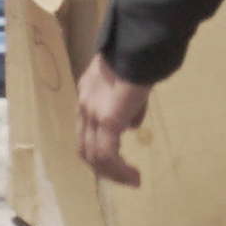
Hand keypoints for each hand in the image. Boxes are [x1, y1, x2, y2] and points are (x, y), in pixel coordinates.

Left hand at [71, 57, 155, 187]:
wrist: (140, 45)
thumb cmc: (140, 59)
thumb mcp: (131, 84)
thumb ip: (128, 107)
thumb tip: (130, 127)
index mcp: (88, 94)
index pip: (86, 130)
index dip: (100, 149)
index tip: (120, 162)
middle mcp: (84, 104)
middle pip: (84, 146)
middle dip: (103, 168)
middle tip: (124, 178)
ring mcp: (92, 112)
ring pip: (93, 154)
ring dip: (112, 173)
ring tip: (132, 180)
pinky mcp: (106, 119)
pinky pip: (107, 153)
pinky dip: (118, 169)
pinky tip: (133, 176)